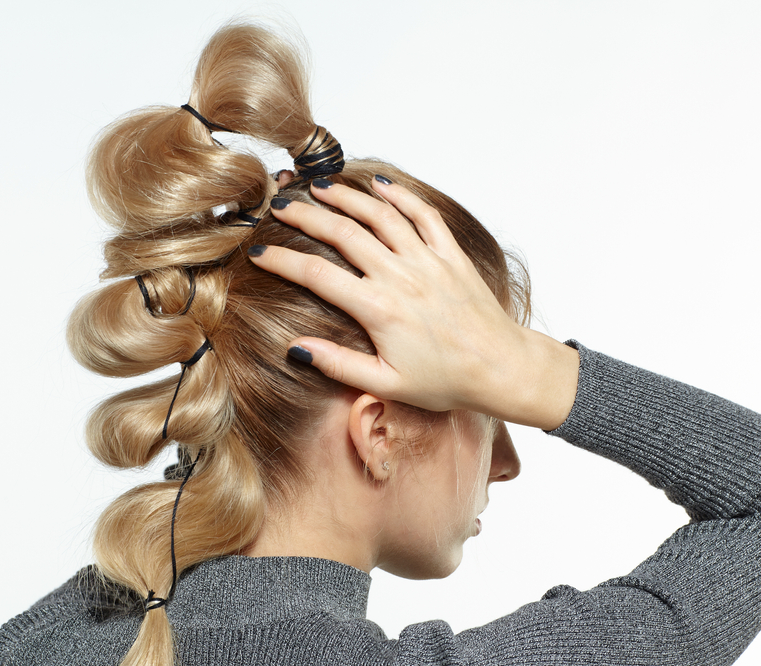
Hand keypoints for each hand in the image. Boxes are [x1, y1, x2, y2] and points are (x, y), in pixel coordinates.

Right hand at [248, 178, 577, 428]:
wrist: (502, 369)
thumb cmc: (447, 382)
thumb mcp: (387, 384)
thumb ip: (338, 364)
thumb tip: (295, 349)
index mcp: (378, 309)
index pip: (316, 275)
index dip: (282, 261)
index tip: (259, 252)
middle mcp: (400, 277)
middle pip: (342, 233)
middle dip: (306, 215)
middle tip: (280, 205)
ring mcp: (428, 261)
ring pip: (380, 215)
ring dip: (347, 196)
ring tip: (320, 187)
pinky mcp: (451, 256)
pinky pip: (423, 215)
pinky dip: (401, 196)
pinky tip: (381, 186)